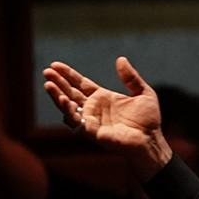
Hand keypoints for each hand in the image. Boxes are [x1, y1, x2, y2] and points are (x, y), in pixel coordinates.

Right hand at [43, 57, 173, 178]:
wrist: (152, 139)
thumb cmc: (148, 120)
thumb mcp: (143, 93)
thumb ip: (131, 78)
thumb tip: (121, 59)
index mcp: (103, 97)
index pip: (80, 83)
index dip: (68, 74)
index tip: (55, 65)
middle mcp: (93, 108)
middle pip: (70, 93)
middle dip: (58, 82)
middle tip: (47, 71)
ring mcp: (91, 120)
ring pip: (68, 107)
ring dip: (57, 96)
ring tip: (48, 84)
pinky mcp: (92, 132)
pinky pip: (76, 121)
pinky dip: (69, 111)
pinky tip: (64, 100)